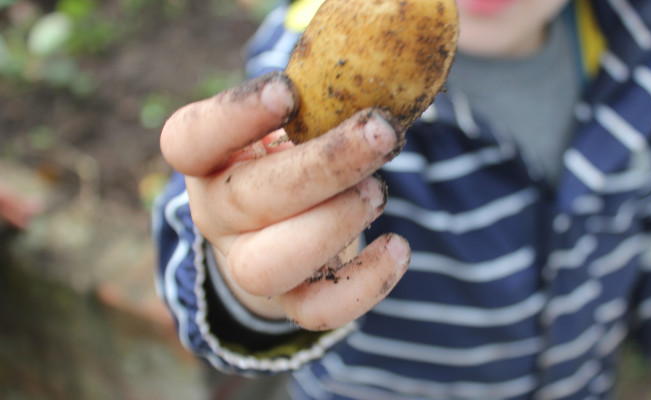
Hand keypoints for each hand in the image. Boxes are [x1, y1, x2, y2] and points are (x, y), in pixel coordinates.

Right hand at [160, 72, 410, 330]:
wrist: (283, 231)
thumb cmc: (291, 158)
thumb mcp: (292, 127)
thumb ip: (317, 110)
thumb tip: (385, 78)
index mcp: (208, 162)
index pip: (191, 140)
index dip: (234, 116)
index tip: (287, 90)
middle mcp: (218, 215)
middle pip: (250, 199)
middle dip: (324, 165)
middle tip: (380, 133)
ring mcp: (247, 264)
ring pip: (270, 264)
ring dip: (333, 224)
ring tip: (377, 192)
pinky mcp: (290, 300)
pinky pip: (317, 311)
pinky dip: (364, 284)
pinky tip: (398, 246)